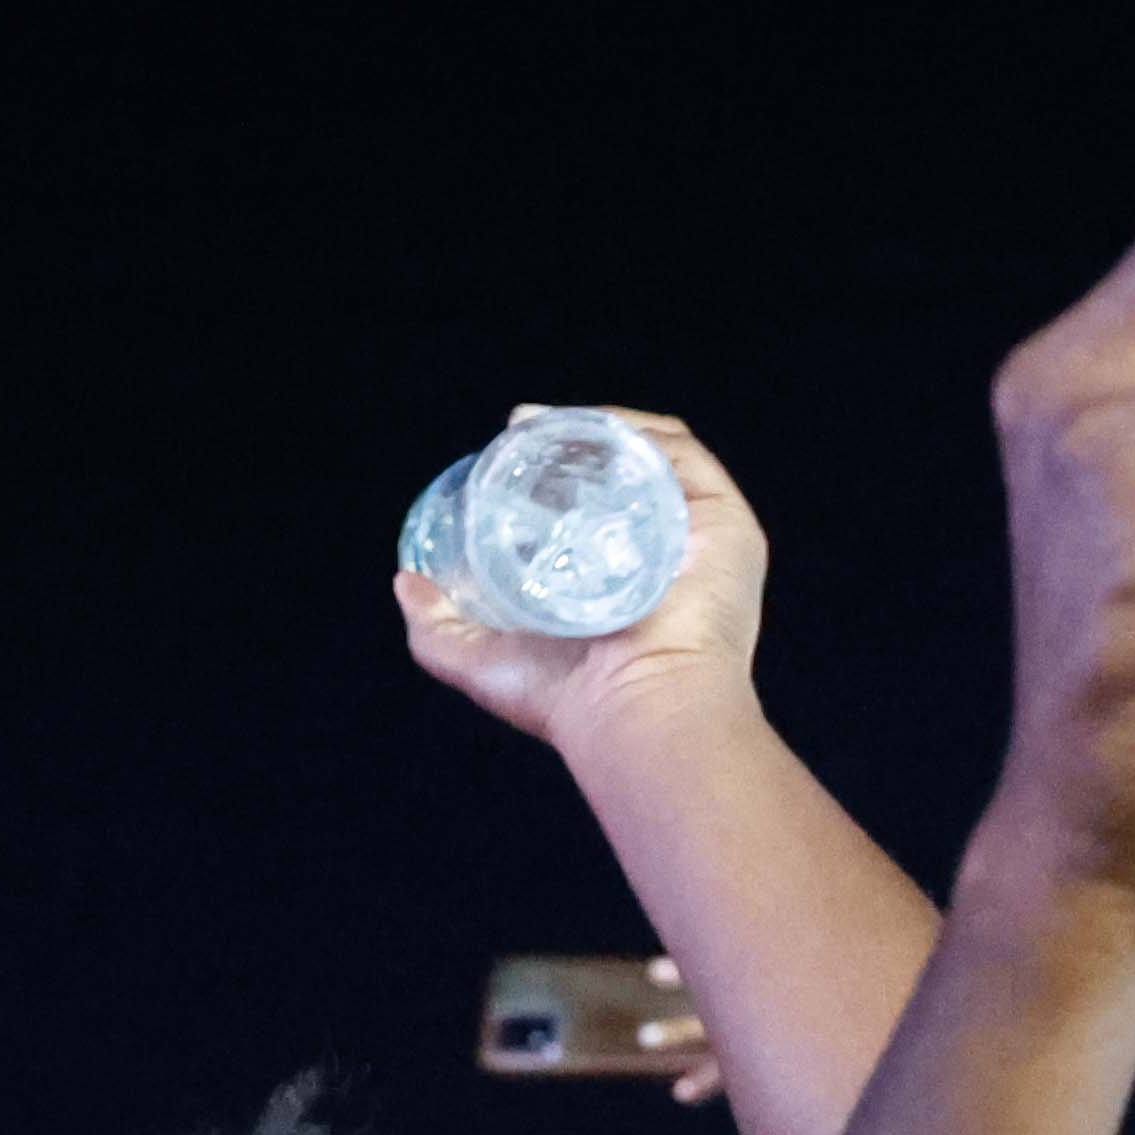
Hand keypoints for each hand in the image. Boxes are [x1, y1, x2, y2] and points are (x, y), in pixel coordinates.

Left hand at [392, 408, 771, 753]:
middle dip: (572, 438)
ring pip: (654, 456)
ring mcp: (701, 537)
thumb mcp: (483, 662)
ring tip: (549, 420)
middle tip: (521, 429)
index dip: (550, 470)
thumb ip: (437, 629)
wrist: (636, 714)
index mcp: (626, 582)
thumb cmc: (570, 702)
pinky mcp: (727, 525)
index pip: (595, 506)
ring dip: (602, 424)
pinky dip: (644, 432)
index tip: (505, 451)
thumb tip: (407, 583)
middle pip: (623, 473)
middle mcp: (668, 555)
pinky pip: (687, 458)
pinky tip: (597, 426)